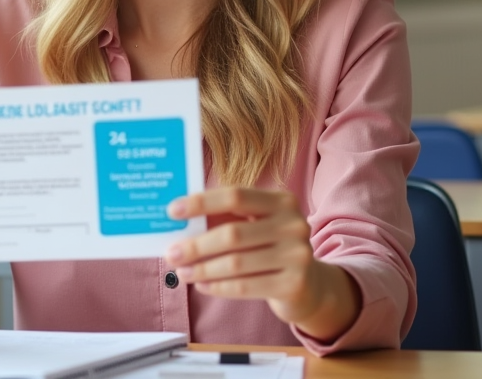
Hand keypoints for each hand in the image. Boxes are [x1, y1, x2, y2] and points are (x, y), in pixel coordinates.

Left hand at [164, 188, 357, 338]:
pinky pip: (245, 287)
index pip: (235, 195)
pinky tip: (202, 285)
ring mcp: (297, 255)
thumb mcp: (256, 225)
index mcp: (282, 200)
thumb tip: (179, 224)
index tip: (172, 211)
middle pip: (232, 233)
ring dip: (203, 269)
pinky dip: (218, 286)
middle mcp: (293, 224)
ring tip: (182, 272)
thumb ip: (225, 219)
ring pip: (236, 263)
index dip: (201, 202)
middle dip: (196, 245)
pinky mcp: (293, 284)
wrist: (310, 284)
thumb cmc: (270, 248)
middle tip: (171, 253)